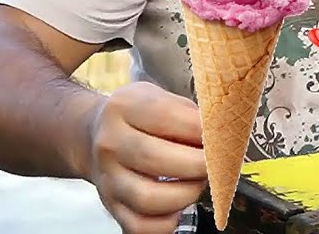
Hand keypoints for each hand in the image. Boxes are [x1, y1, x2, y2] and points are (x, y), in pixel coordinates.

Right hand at [85, 81, 208, 233]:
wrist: (95, 135)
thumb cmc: (139, 117)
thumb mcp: (160, 98)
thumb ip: (190, 113)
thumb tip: (223, 135)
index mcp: (124, 107)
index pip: (167, 117)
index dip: (201, 130)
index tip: (221, 136)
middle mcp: (110, 143)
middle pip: (156, 160)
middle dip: (198, 165)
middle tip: (216, 164)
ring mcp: (108, 178)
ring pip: (149, 199)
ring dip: (186, 194)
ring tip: (199, 182)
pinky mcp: (111, 206)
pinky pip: (140, 226)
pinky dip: (167, 222)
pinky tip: (180, 207)